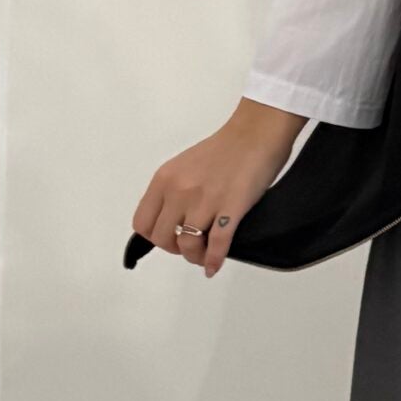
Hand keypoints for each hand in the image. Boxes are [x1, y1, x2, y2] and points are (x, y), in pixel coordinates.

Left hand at [132, 98, 304, 278]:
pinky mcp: (231, 208)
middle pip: (162, 238)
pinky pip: (217, 244)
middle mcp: (179, 191)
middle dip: (175, 249)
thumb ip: (175, 190)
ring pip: (188, 245)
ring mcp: (205, 201)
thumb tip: (175, 219)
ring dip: (195, 257)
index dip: (155, 237)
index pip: (143, 223)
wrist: (256, 133)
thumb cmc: (227, 148)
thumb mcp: (186, 166)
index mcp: (165, 180)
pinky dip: (213, 261)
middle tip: (189, 247)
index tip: (169, 237)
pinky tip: (213, 267)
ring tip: (203, 257)